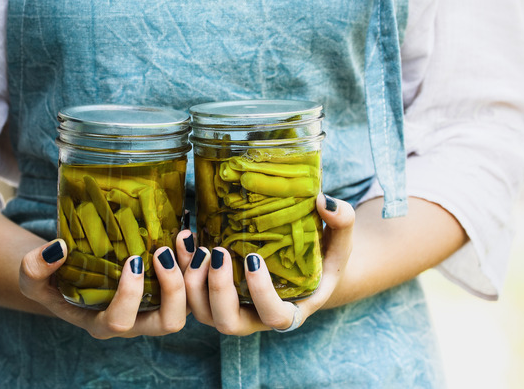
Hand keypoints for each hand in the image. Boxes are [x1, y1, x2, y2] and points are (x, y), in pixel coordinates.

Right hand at [19, 239, 187, 338]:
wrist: (69, 273)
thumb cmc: (51, 279)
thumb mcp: (31, 276)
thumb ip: (35, 267)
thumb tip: (59, 248)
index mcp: (102, 323)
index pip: (122, 321)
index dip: (131, 295)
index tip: (132, 260)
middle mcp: (135, 321)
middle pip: (168, 323)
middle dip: (173, 289)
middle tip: (162, 252)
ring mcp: (154, 307)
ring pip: (189, 306)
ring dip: (191, 275)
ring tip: (182, 239)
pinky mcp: (167, 290)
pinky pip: (192, 286)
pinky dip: (193, 263)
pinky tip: (185, 235)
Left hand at [179, 193, 353, 334]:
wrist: (304, 266)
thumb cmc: (323, 256)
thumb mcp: (340, 240)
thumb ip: (341, 221)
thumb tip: (323, 201)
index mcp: (290, 311)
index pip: (274, 317)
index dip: (260, 294)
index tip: (253, 259)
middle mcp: (257, 318)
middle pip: (228, 322)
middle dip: (218, 289)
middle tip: (218, 252)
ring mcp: (232, 309)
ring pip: (202, 313)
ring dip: (192, 282)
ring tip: (196, 245)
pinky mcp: (213, 296)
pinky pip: (189, 294)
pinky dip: (181, 269)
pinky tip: (183, 238)